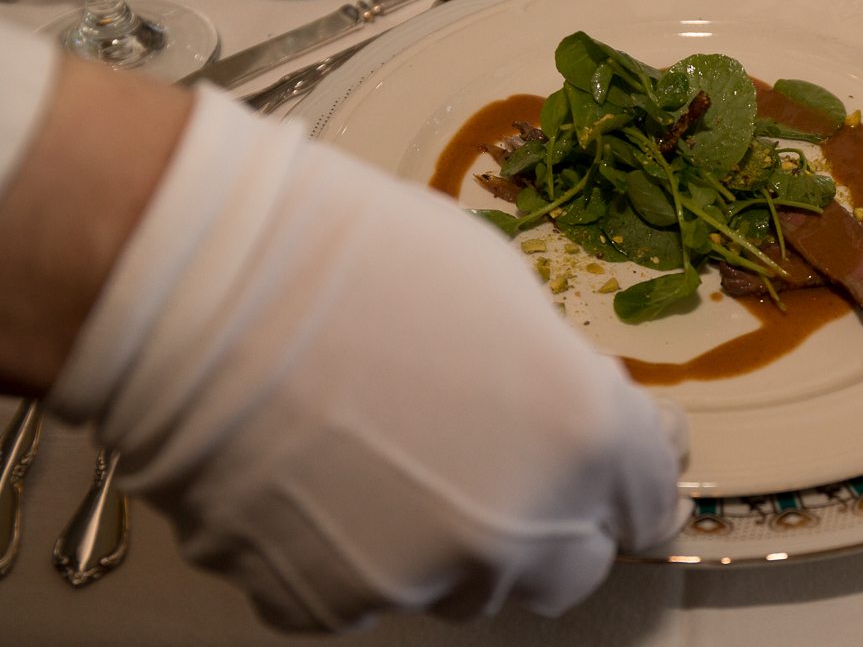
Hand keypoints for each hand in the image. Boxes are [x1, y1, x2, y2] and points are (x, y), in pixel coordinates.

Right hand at [47, 89, 688, 630]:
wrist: (211, 292)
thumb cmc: (360, 259)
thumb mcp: (507, 291)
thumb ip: (557, 378)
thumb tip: (564, 412)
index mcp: (580, 438)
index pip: (652, 494)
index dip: (640, 473)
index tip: (629, 458)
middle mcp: (516, 529)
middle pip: (571, 565)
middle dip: (560, 520)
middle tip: (518, 461)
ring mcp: (419, 577)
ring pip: (470, 586)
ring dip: (461, 539)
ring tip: (402, 458)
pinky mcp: (326, 603)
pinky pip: (371, 591)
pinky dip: (365, 550)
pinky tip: (333, 479)